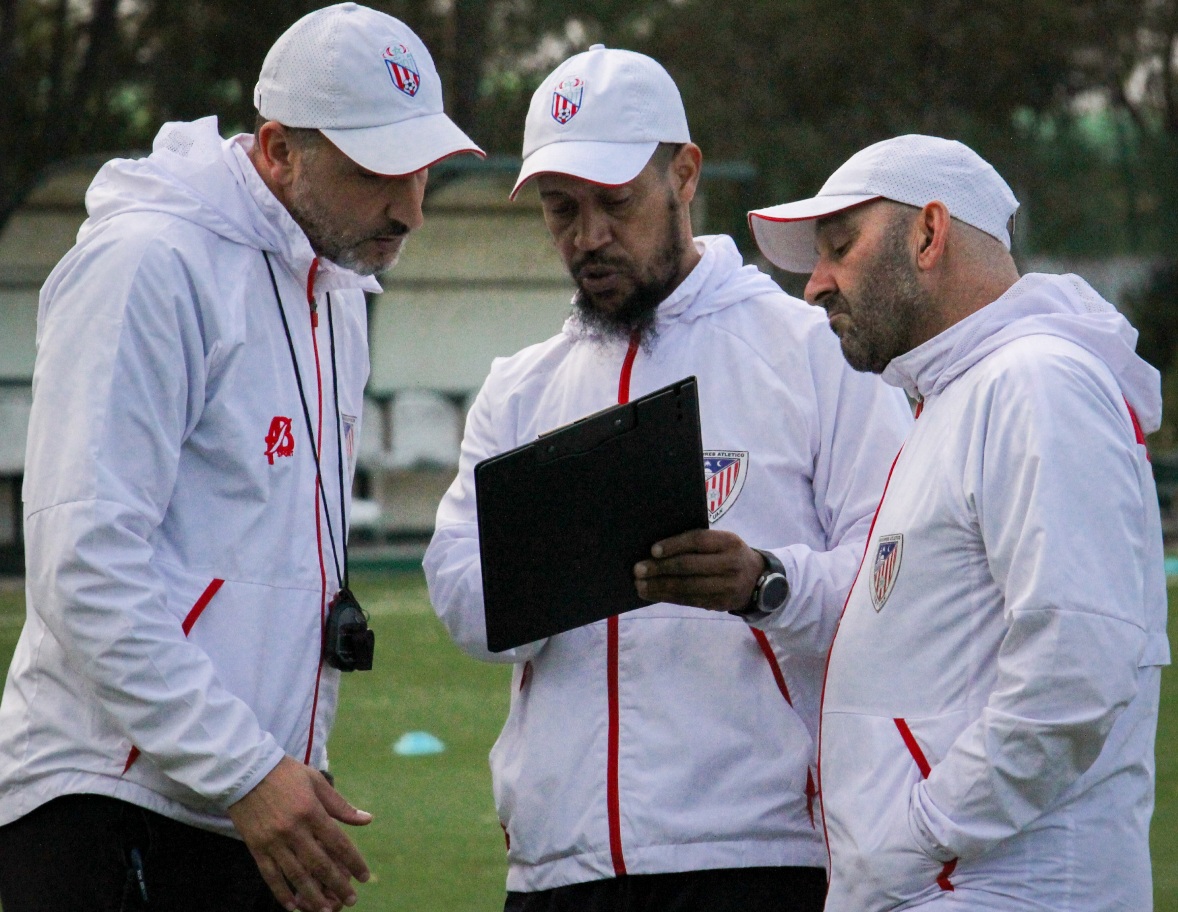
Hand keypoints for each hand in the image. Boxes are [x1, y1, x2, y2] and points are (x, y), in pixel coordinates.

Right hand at [228, 755, 371, 911]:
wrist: (245, 770)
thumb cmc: (285, 773)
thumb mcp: (316, 781)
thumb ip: (340, 805)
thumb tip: (367, 820)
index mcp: (311, 811)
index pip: (338, 843)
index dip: (353, 862)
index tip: (365, 876)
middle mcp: (293, 829)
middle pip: (319, 864)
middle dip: (337, 885)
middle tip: (351, 900)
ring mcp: (273, 841)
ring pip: (296, 875)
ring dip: (313, 896)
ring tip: (327, 911)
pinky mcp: (256, 848)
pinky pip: (270, 875)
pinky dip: (281, 893)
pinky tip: (293, 906)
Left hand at [633, 529, 764, 611]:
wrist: (759, 581)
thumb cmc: (730, 554)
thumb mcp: (723, 541)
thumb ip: (699, 542)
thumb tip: (658, 549)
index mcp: (729, 542)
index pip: (698, 541)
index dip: (674, 545)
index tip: (652, 550)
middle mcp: (730, 564)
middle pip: (690, 566)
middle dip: (661, 569)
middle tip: (638, 569)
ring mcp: (726, 587)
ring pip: (687, 587)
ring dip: (660, 587)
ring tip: (640, 585)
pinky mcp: (719, 604)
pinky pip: (689, 601)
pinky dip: (668, 597)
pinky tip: (652, 594)